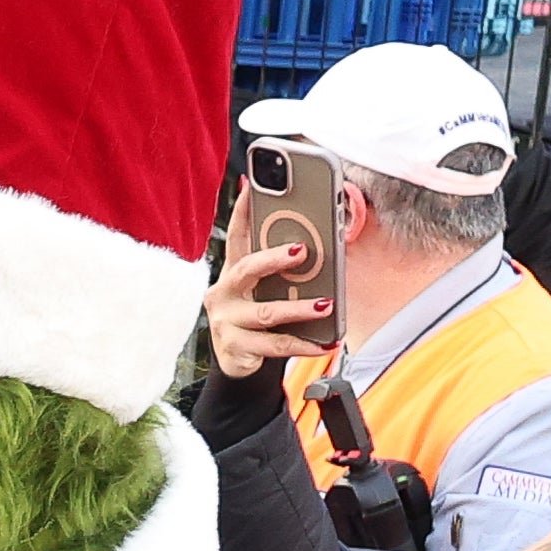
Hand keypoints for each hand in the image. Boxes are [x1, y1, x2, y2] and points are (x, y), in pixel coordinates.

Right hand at [204, 190, 339, 381]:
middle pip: (246, 270)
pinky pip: (275, 345)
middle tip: (301, 251)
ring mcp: (227, 322)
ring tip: (326, 305)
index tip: (250, 185)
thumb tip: (319, 242)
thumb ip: (286, 271)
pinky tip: (325, 343)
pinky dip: (304, 344)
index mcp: (234, 274)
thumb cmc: (260, 321)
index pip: (237, 236)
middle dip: (273, 259)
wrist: (240, 365)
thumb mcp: (268, 291)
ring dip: (298, 308)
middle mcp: (224, 294)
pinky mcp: (235, 348)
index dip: (241, 210)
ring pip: (266, 313)